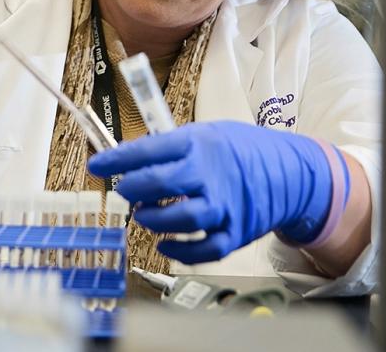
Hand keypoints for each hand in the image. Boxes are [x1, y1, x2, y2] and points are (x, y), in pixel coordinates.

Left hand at [87, 121, 345, 263]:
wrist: (289, 173)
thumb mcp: (205, 135)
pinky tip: (164, 244)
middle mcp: (212, 174)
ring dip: (155, 220)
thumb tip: (126, 160)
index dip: (118, 159)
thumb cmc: (239, 152)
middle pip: (164, 183)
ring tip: (145, 215)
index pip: (150, 150)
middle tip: (125, 191)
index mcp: (200, 144)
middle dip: (134, 188)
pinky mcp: (236, 232)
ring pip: (184, 218)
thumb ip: (171, 148)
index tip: (96, 165)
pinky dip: (180, 251)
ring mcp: (226, 205)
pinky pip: (205, 249)